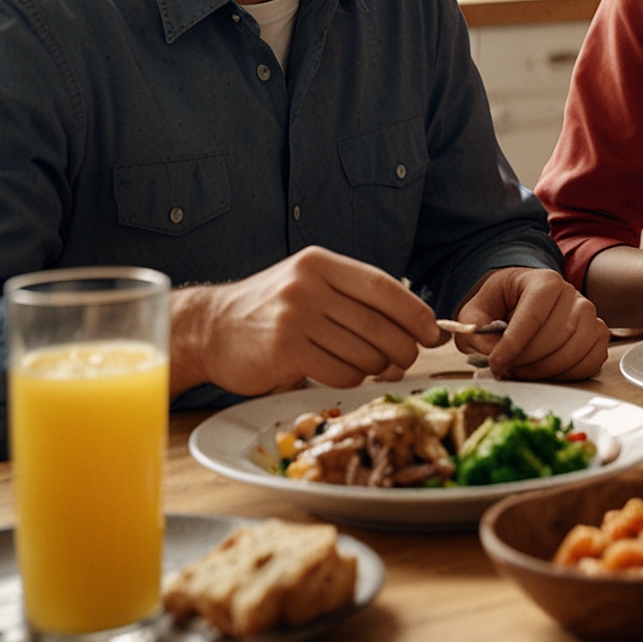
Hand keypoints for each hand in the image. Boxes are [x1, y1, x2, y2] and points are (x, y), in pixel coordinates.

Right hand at [170, 245, 439, 395]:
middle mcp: (308, 286)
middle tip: (406, 359)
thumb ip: (355, 297)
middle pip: (379, 324)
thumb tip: (417, 324)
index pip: (383, 287)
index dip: (414, 312)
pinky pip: (340, 371)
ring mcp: (294, 317)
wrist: (210, 328)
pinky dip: (351, 377)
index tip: (432, 331)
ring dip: (375, 366)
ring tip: (369, 366)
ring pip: (363, 352)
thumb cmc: (272, 310)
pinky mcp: (284, 350)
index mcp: (321, 264)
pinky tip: (342, 372)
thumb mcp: (310, 285)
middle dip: (402, 348)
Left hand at [458, 267, 609, 380]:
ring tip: (522, 372)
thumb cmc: (500, 306)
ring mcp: (589, 314)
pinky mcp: (598, 334)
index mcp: (544, 280)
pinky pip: (591, 361)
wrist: (520, 301)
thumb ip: (476, 332)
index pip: (532, 316)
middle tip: (506, 370)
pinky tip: (545, 373)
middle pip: (554, 336)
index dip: (512, 346)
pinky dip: (567, 375)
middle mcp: (572, 293)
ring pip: (574, 351)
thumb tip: (492, 355)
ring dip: (545, 370)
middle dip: (527, 360)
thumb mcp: (476, 313)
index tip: (496, 364)